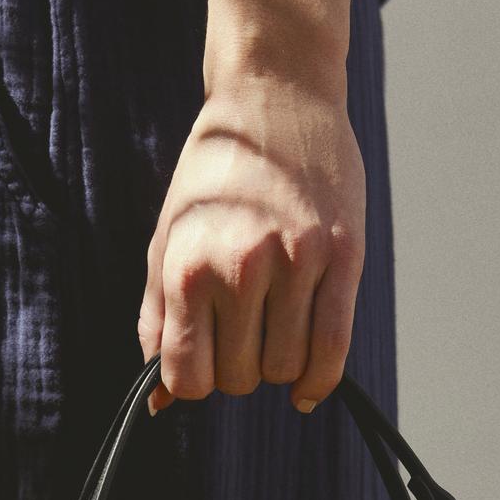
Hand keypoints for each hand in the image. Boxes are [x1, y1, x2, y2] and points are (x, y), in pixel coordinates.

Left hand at [137, 70, 365, 416]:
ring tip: (273, 335)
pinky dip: (319, 382)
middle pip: (239, 378)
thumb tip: (159, 402)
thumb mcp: (167, 239)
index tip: (204, 363)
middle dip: (238, 372)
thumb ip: (157, 319)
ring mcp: (295, 263)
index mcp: (188, 266)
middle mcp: (240, 268)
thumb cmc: (216, 177)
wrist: (276, 97)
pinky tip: (307, 389)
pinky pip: (333, 348)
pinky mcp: (342, 258)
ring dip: (278, 369)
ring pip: (286, 369)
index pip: (188, 377)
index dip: (194, 383)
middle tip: (241, 339)